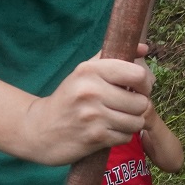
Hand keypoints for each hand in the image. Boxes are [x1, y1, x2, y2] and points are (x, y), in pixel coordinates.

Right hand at [10, 50, 151, 164]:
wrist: (38, 129)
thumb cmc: (69, 97)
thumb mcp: (85, 71)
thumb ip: (114, 56)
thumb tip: (144, 48)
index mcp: (90, 70)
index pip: (138, 74)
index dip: (145, 83)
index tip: (139, 88)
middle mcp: (91, 91)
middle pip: (141, 102)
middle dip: (139, 106)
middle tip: (128, 106)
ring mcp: (92, 116)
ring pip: (136, 121)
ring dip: (132, 122)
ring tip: (119, 118)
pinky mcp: (94, 137)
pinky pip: (126, 137)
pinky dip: (121, 135)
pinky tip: (109, 130)